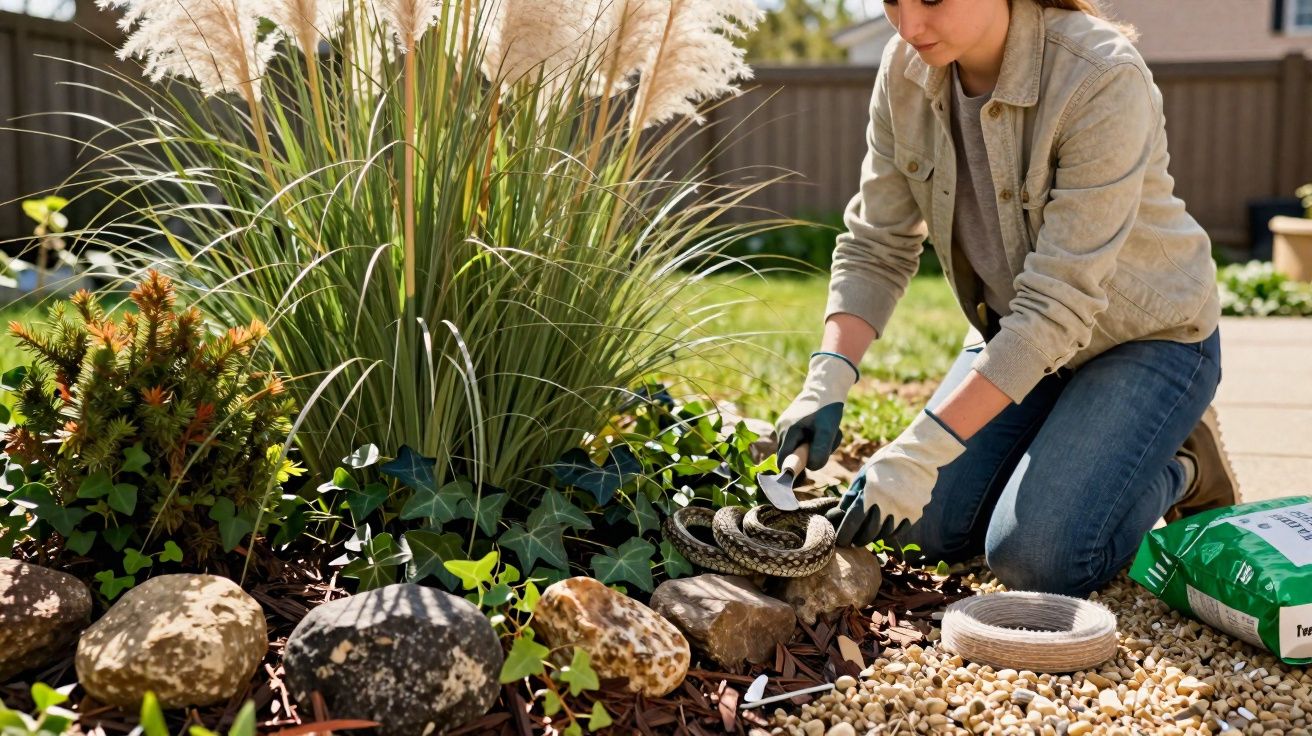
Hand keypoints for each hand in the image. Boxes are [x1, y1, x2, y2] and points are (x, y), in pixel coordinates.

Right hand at [774, 352, 859, 471]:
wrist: (825, 387)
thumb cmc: (827, 409)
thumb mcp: (828, 431)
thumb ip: (820, 451)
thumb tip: (811, 467)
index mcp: (788, 431)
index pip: (783, 461)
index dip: (793, 469)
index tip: (808, 468)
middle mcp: (781, 429)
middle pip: (791, 455)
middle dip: (809, 455)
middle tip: (827, 444)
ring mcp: (783, 426)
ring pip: (796, 447)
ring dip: (813, 446)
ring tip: (826, 434)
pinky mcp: (788, 424)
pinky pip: (798, 439)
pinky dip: (812, 439)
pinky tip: (821, 430)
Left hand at [826, 409, 966, 546]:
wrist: (918, 456)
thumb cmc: (885, 463)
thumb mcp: (864, 474)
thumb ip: (852, 495)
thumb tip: (840, 514)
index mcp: (871, 492)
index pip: (853, 521)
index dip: (845, 533)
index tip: (840, 540)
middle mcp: (888, 503)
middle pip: (869, 532)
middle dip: (858, 539)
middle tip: (852, 541)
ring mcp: (903, 509)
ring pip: (884, 534)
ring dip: (873, 537)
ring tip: (866, 536)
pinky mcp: (915, 513)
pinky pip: (899, 531)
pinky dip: (888, 533)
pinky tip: (882, 531)